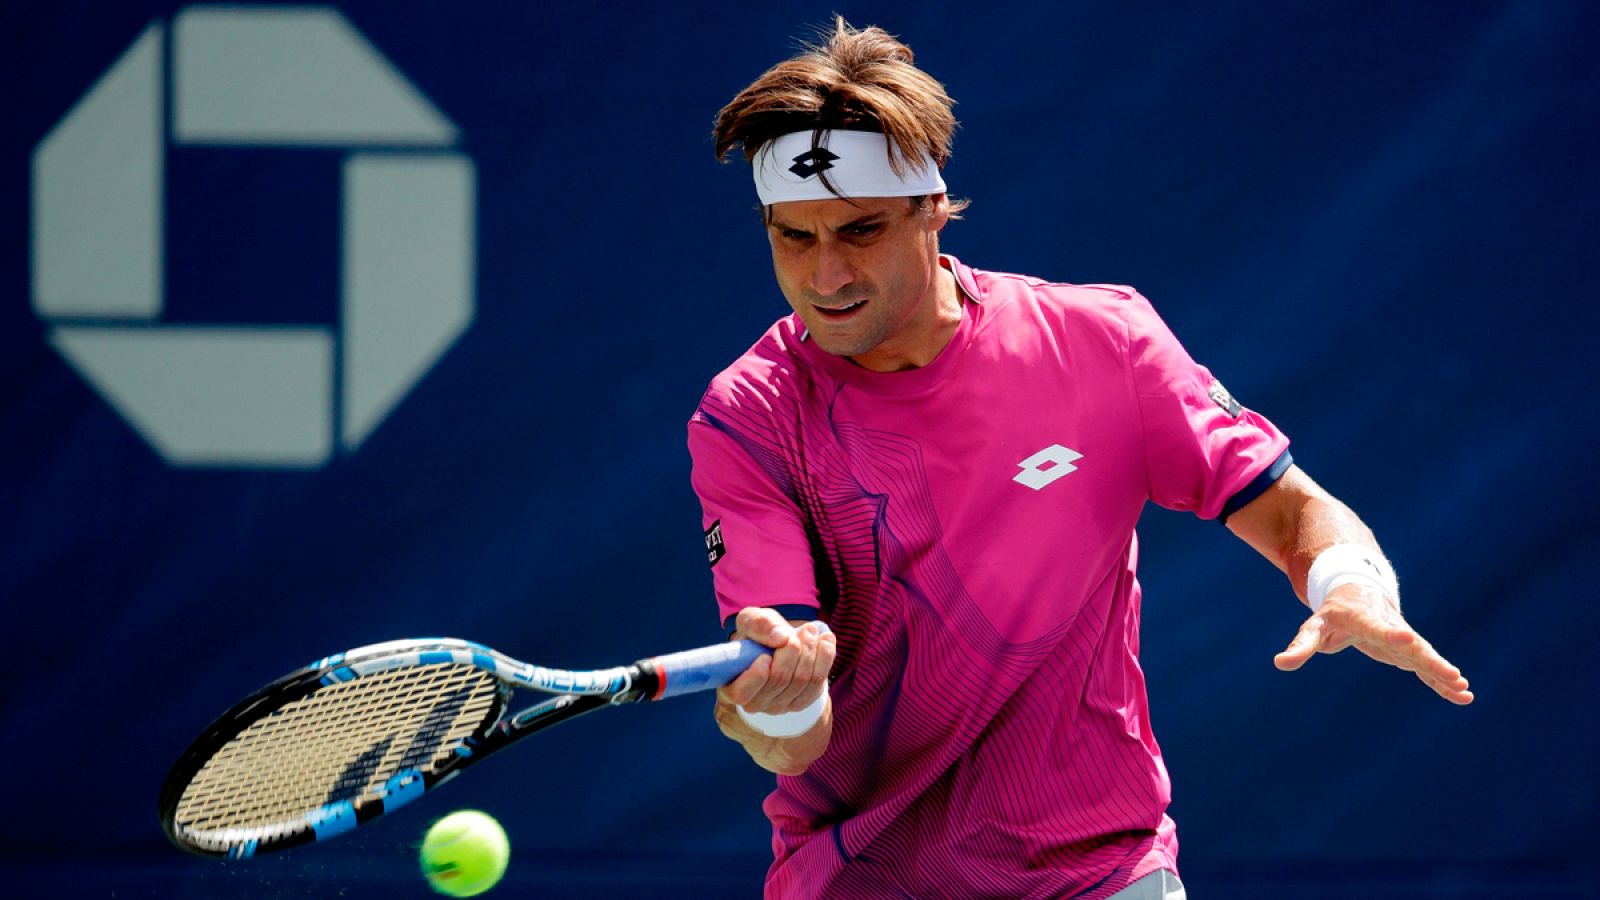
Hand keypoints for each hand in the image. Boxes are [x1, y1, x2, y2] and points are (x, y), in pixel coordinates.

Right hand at [713, 607, 835, 774]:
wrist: (779, 646)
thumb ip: (759, 624)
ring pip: (801, 680)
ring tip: (811, 631)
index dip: (756, 675)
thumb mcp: (752, 621)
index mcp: (732, 685)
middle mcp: (754, 702)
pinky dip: (825, 658)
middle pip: (779, 679)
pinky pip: (818, 683)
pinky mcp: (800, 703)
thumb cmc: (758, 635)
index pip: (741, 693)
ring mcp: (778, 706)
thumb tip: (780, 637)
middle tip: (802, 629)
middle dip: (793, 649)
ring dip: (811, 650)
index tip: (766, 655)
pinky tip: (825, 641)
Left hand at [1275, 583, 1473, 704]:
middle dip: (1432, 661)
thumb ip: (1301, 646)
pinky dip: (1442, 681)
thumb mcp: (1314, 628)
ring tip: (1464, 691)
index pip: (1378, 627)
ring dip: (1444, 674)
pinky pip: (1428, 667)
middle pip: (1413, 645)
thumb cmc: (1332, 614)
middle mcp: (1390, 628)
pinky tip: (1462, 695)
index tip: (1408, 638)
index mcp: (1364, 619)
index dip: (1391, 633)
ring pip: (1426, 657)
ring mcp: (1403, 639)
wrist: (1357, 593)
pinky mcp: (1409, 652)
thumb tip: (1280, 663)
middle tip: (1453, 675)